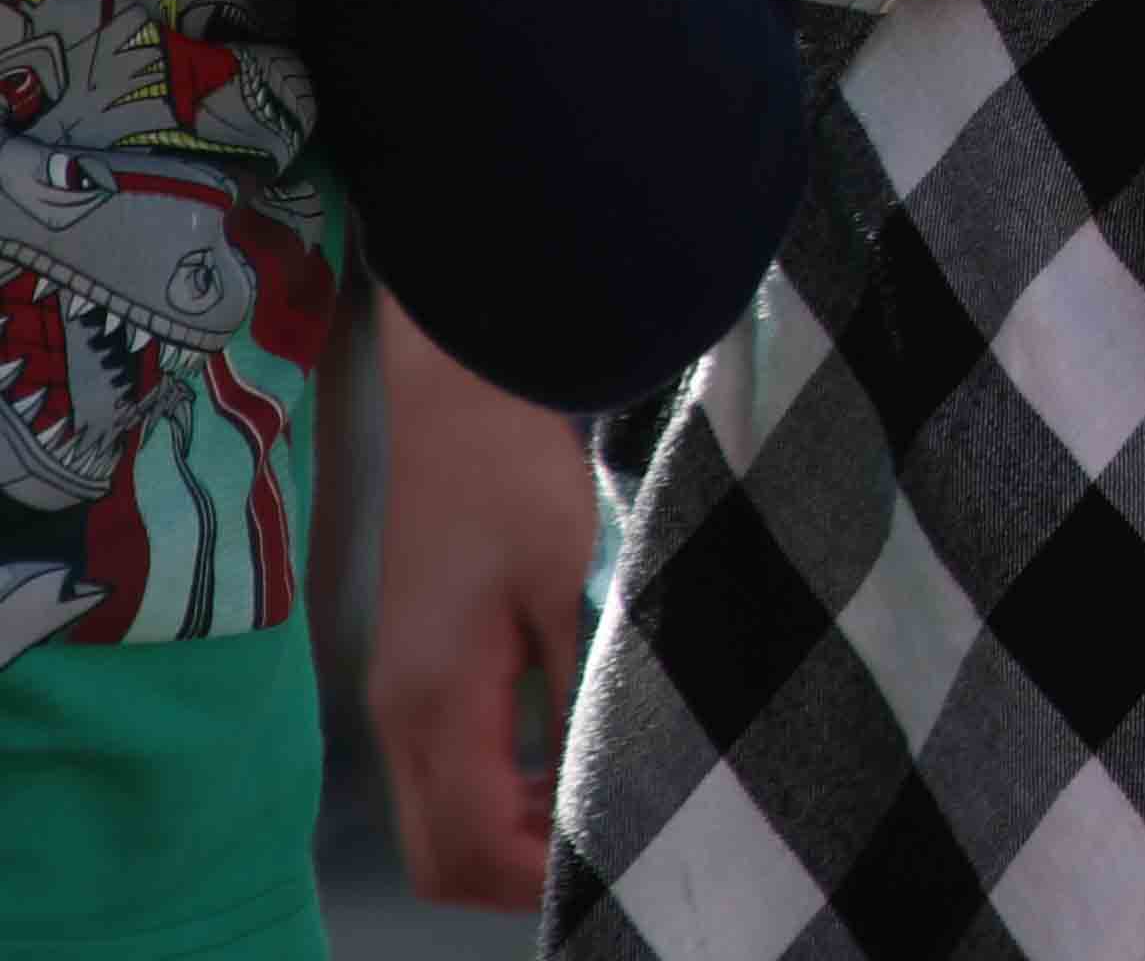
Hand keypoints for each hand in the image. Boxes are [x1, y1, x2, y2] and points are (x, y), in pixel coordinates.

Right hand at [364, 318, 596, 913]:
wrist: (460, 397)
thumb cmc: (518, 478)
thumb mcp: (571, 583)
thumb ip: (583, 688)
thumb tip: (610, 775)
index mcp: (438, 702)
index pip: (474, 847)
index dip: (542, 877)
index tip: (616, 858)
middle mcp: (401, 715)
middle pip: (442, 858)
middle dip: (518, 876)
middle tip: (608, 841)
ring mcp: (399, 698)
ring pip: (438, 822)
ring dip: (510, 837)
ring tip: (597, 800)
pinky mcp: (413, 674)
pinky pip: (444, 774)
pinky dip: (498, 794)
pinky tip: (564, 760)